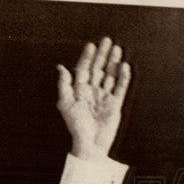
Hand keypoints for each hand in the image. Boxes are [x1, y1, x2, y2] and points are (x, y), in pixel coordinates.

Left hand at [56, 37, 130, 160]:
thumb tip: (60, 67)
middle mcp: (92, 91)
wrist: (89, 142)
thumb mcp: (66, 103)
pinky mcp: (115, 103)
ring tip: (117, 48)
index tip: (91, 45)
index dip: (87, 58)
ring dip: (113, 62)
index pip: (84, 70)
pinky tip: (123, 66)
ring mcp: (104, 96)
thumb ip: (64, 85)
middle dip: (102, 55)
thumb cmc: (75, 125)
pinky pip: (120, 87)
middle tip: (107, 40)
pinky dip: (122, 76)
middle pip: (98, 69)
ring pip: (110, 75)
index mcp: (79, 91)